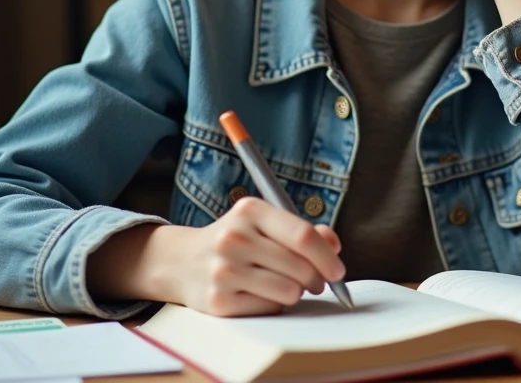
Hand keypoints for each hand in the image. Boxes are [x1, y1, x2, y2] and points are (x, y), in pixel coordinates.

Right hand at [168, 197, 344, 316]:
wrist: (182, 262)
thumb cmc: (237, 241)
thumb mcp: (264, 224)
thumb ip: (302, 231)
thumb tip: (334, 245)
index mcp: (250, 211)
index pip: (302, 236)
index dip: (327, 256)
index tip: (338, 271)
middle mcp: (234, 238)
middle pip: (300, 267)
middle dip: (316, 279)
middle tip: (314, 282)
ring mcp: (224, 270)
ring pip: (289, 292)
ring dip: (295, 293)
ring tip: (283, 285)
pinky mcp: (218, 301)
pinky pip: (270, 309)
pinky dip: (273, 305)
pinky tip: (259, 294)